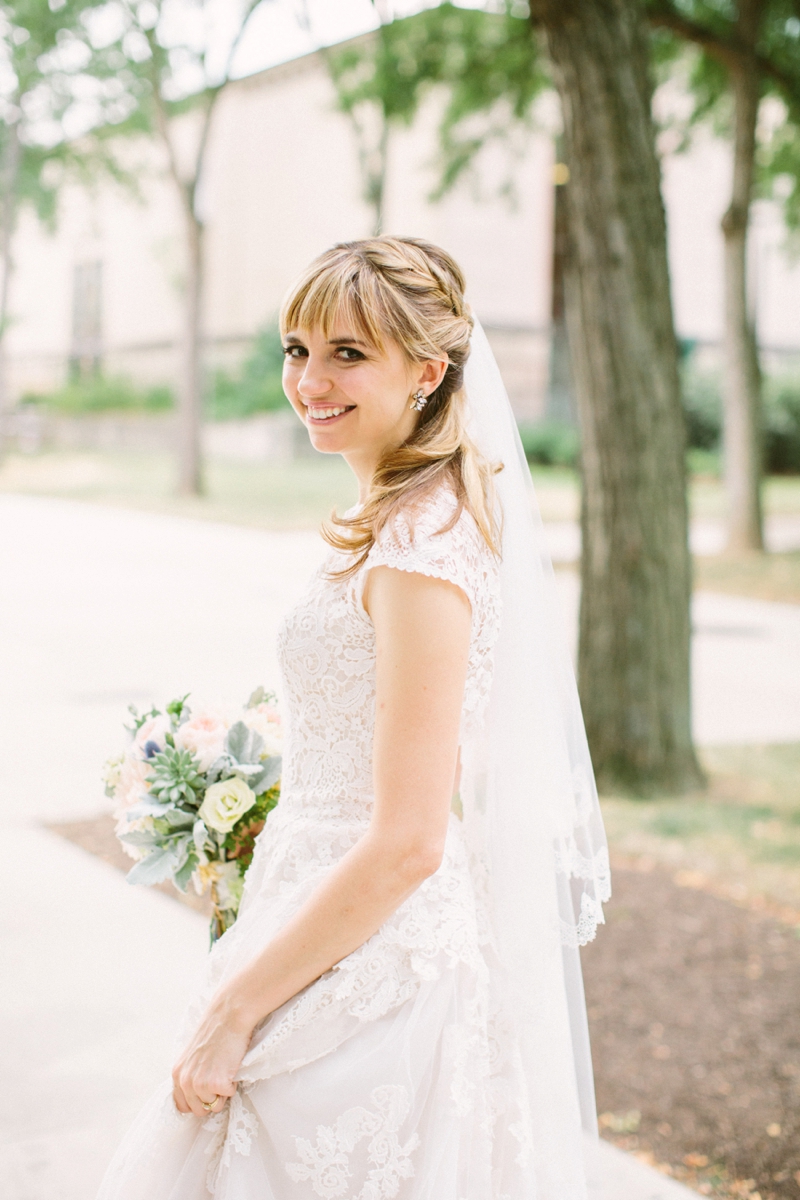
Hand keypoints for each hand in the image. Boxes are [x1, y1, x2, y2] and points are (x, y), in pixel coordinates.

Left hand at [172, 993, 253, 1117]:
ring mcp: (199, 1083)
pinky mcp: (216, 1083)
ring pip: (214, 1106)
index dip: (197, 1102)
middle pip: (199, 1110)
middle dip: (211, 1099)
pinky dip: (233, 1084)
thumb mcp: (193, 1055)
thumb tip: (196, 1095)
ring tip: (225, 1069)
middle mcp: (184, 1081)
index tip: (207, 1092)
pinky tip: (231, 1066)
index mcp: (177, 1074)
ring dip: (223, 1092)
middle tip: (219, 1078)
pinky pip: (228, 1096)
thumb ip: (190, 1074)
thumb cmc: (215, 1032)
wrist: (229, 1016)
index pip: (182, 1106)